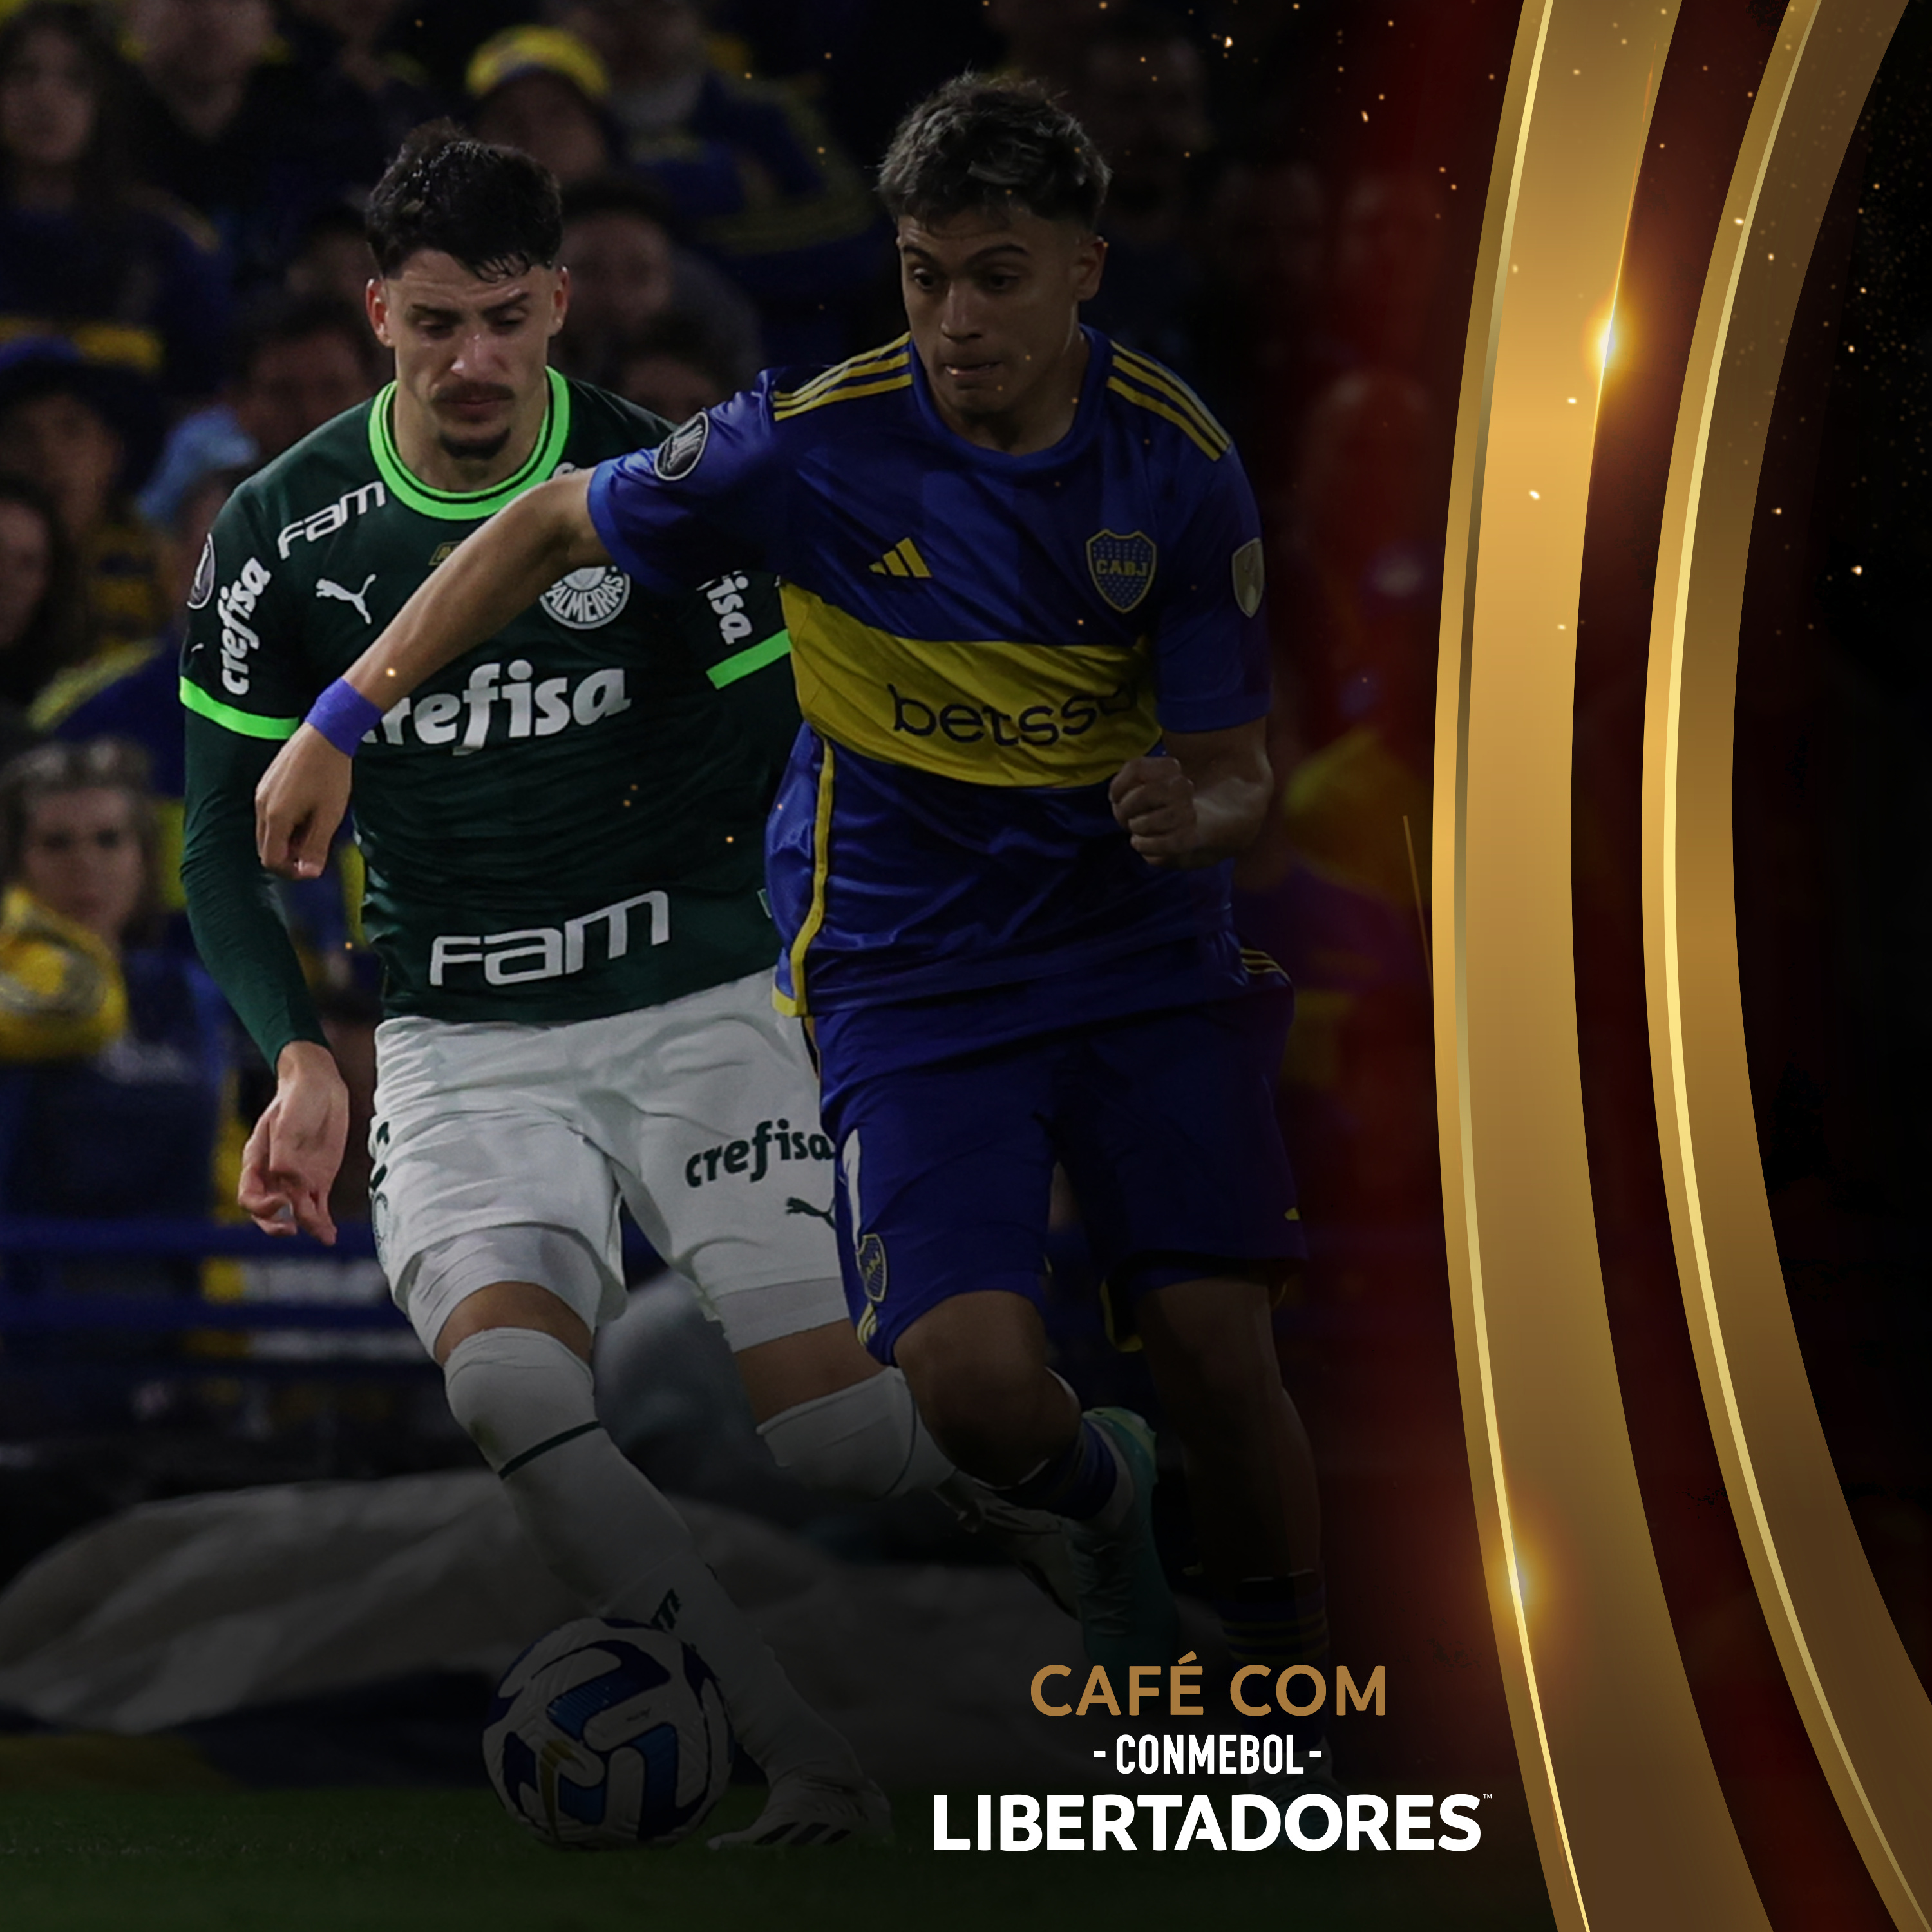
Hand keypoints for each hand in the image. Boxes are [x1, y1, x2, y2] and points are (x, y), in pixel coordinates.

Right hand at [238, 1042, 348, 1242]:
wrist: (319, 1084)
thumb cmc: (297, 1099)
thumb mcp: (288, 1122)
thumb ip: (285, 1152)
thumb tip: (285, 1177)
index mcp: (257, 1161)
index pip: (249, 1195)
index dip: (261, 1206)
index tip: (279, 1203)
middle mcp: (275, 1175)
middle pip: (268, 1212)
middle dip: (277, 1224)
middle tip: (293, 1228)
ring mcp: (298, 1178)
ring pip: (295, 1212)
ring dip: (307, 1225)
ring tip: (323, 1234)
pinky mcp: (319, 1179)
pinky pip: (318, 1206)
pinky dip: (322, 1221)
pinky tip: (329, 1234)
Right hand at [256, 724, 350, 879]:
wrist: (325, 735)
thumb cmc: (330, 774)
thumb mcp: (329, 816)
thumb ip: (316, 846)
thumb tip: (309, 873)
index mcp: (275, 817)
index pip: (271, 860)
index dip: (291, 871)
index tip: (311, 869)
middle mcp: (261, 806)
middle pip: (266, 847)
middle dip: (288, 856)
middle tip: (315, 851)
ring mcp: (261, 793)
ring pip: (267, 831)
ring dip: (288, 839)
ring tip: (315, 827)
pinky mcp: (266, 784)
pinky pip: (269, 814)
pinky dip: (285, 823)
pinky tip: (307, 812)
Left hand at [1109, 754, 1201, 865]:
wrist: (1199, 825)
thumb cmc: (1161, 804)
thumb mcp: (1146, 784)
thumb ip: (1129, 784)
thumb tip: (1117, 801)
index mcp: (1171, 768)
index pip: (1137, 768)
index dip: (1118, 785)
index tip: (1114, 797)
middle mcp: (1182, 787)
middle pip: (1143, 794)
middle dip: (1124, 809)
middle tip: (1123, 817)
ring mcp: (1187, 813)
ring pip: (1148, 822)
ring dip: (1135, 827)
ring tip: (1136, 828)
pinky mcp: (1188, 839)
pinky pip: (1159, 844)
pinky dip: (1143, 845)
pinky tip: (1138, 841)